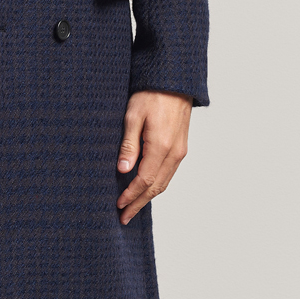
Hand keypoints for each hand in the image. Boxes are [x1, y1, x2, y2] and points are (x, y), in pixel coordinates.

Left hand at [116, 90, 192, 224]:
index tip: (118, 205)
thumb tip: (123, 171)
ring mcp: (180, 151)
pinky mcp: (181, 147)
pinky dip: (157, 185)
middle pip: (156, 187)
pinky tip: (147, 189)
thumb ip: (129, 145)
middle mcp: (174, 153)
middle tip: (124, 217)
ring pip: (164, 182)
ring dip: (148, 197)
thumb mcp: (132, 116)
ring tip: (133, 207)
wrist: (174, 81)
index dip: (131, 195)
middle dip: (139, 203)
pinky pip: (169, 173)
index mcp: (161, 146)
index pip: (144, 180)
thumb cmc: (151, 94)